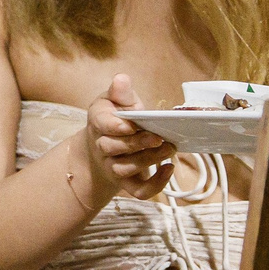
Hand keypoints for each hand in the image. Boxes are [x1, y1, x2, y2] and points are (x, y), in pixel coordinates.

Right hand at [86, 74, 176, 200]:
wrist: (103, 148)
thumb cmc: (115, 120)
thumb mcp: (115, 102)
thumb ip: (121, 92)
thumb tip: (121, 78)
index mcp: (99, 122)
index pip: (101, 124)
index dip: (116, 126)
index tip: (132, 124)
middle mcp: (102, 147)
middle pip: (114, 148)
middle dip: (138, 143)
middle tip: (161, 137)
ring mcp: (113, 167)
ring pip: (126, 169)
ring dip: (149, 160)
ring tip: (170, 149)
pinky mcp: (126, 183)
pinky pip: (138, 191)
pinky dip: (155, 185)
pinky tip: (168, 169)